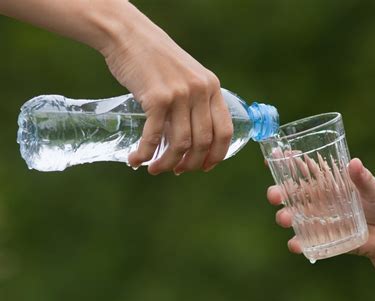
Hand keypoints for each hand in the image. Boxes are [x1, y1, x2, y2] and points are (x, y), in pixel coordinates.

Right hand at [101, 11, 232, 174]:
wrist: (128, 36)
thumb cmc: (156, 60)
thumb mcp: (187, 76)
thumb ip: (195, 102)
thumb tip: (190, 141)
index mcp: (212, 87)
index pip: (225, 131)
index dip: (217, 155)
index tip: (205, 167)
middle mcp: (201, 91)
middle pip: (203, 142)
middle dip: (190, 164)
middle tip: (176, 171)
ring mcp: (180, 94)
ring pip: (181, 143)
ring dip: (168, 163)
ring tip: (155, 169)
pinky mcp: (157, 98)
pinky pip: (155, 136)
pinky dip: (145, 152)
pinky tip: (136, 159)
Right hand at [267, 158, 374, 259]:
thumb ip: (364, 179)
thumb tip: (354, 163)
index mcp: (326, 182)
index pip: (302, 169)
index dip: (285, 162)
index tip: (273, 157)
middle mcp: (317, 200)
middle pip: (290, 194)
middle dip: (277, 193)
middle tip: (274, 195)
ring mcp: (318, 219)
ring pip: (292, 216)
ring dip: (284, 216)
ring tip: (285, 218)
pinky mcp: (323, 238)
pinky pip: (305, 241)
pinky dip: (297, 243)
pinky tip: (295, 244)